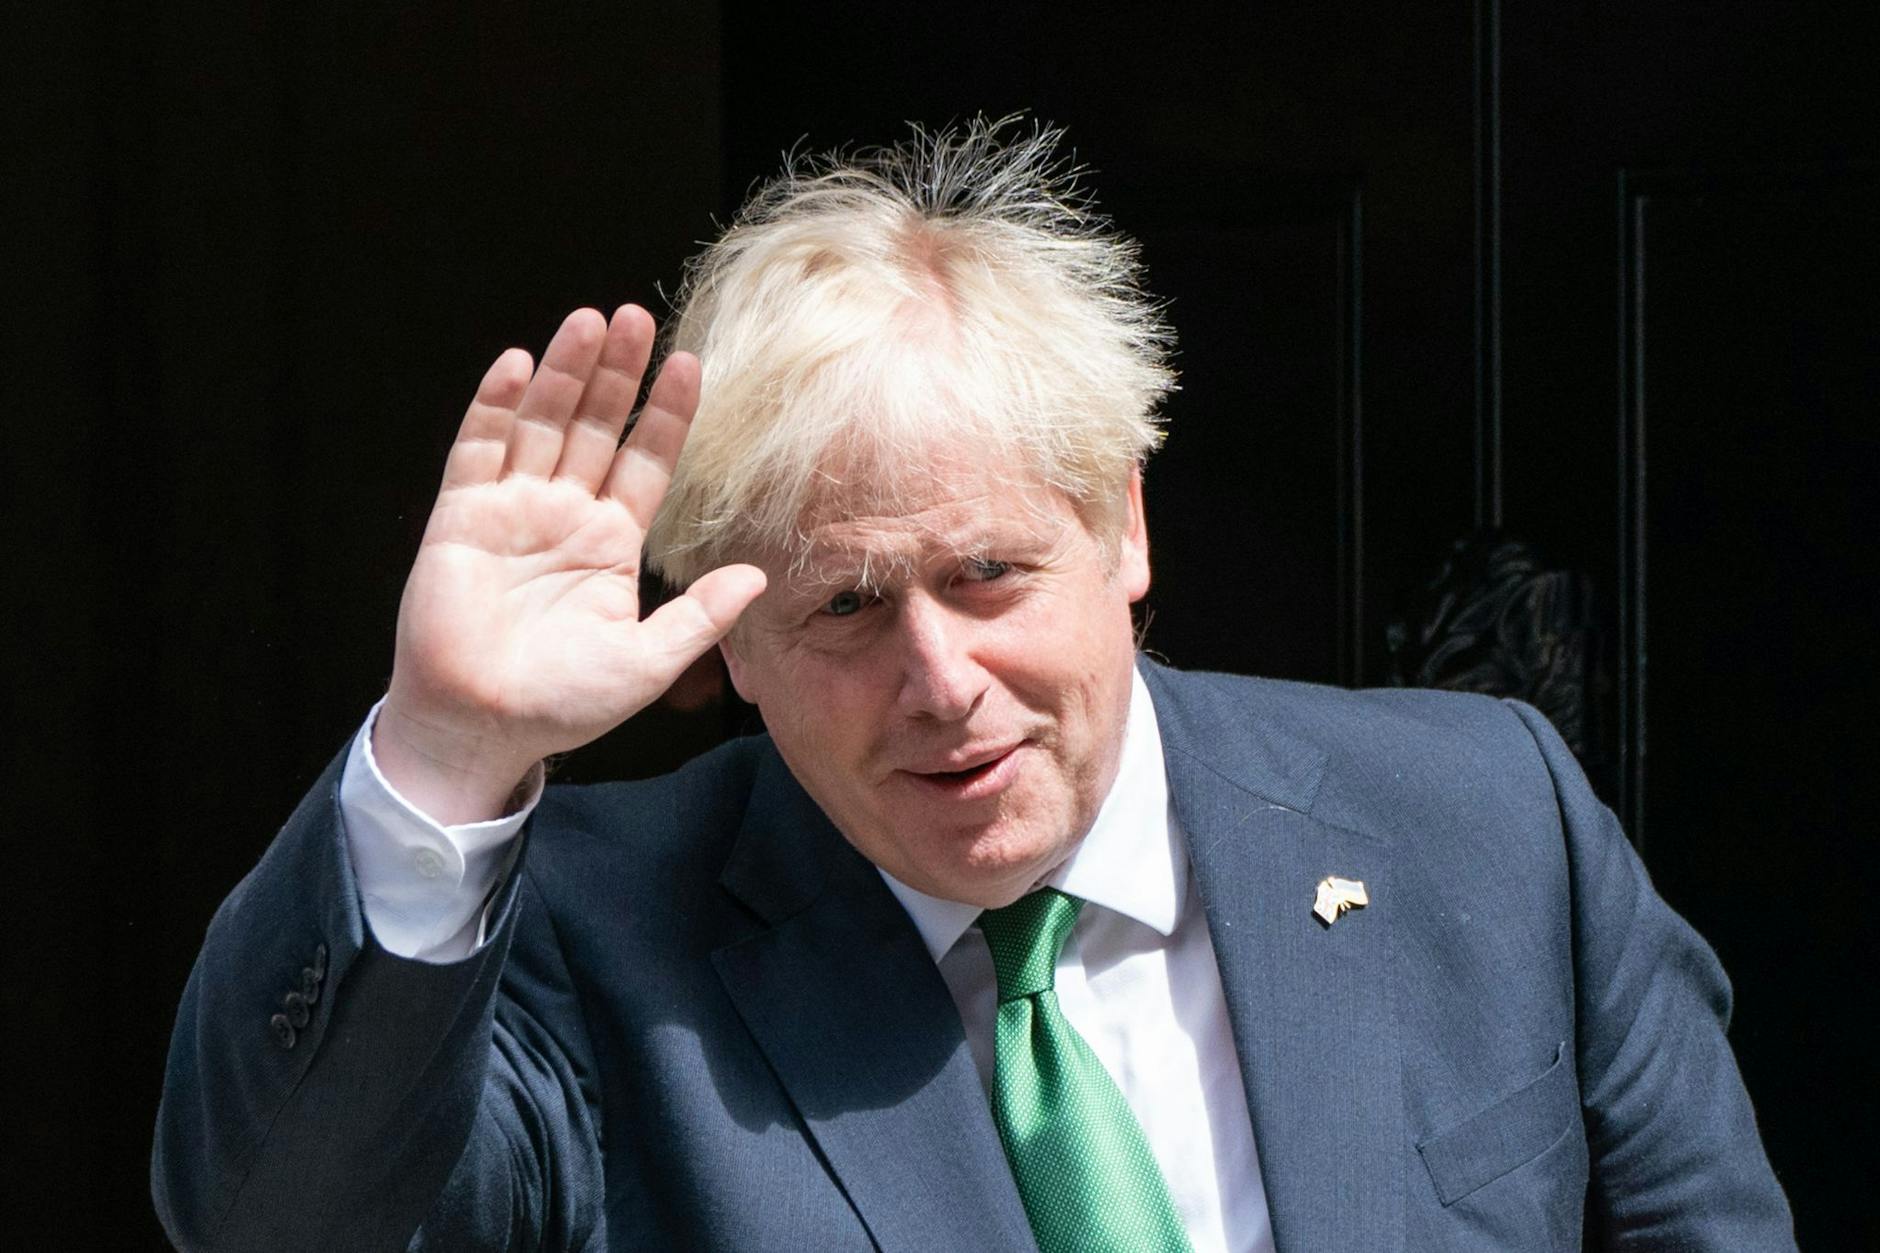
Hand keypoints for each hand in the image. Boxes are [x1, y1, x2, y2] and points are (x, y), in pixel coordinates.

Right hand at [376, 306, 764, 823]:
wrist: (482, 729)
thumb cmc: (563, 703)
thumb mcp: (647, 663)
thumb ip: (699, 617)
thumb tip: (757, 577)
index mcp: (611, 542)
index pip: (647, 461)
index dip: (667, 414)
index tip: (692, 365)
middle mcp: (564, 515)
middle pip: (595, 427)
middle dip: (616, 374)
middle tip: (637, 317)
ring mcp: (511, 509)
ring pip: (542, 425)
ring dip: (564, 372)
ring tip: (589, 320)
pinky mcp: (461, 517)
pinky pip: (479, 450)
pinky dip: (496, 406)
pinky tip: (517, 362)